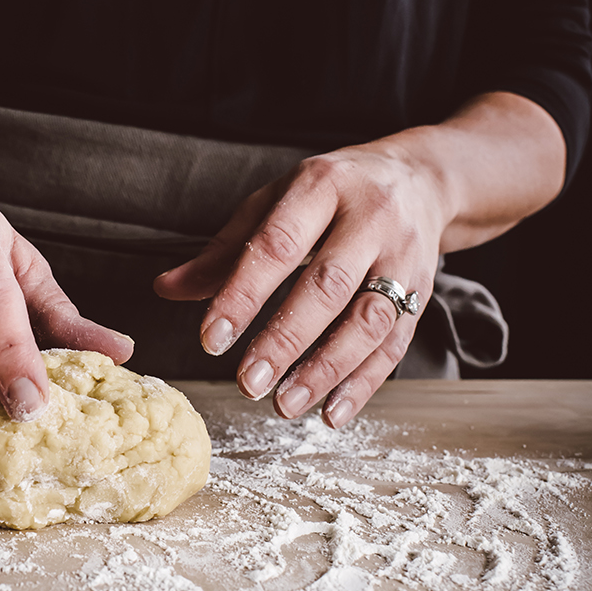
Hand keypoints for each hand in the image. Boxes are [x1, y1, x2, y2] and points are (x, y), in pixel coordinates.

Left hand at [154, 140, 448, 428]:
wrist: (421, 178)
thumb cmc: (334, 193)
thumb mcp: (276, 202)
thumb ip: (224, 251)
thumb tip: (167, 289)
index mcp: (323, 186)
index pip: (278, 244)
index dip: (243, 294)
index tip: (212, 339)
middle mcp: (370, 219)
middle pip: (328, 286)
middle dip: (285, 340)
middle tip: (247, 383)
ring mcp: (402, 257)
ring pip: (368, 320)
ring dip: (326, 369)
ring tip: (284, 405)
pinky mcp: (424, 292)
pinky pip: (395, 343)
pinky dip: (362, 383)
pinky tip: (330, 412)